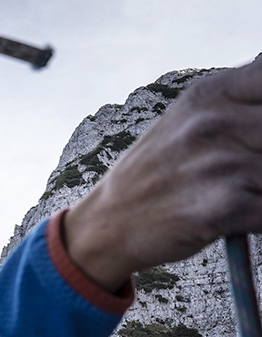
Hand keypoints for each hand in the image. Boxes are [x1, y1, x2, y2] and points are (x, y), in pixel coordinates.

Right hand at [65, 57, 261, 291]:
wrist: (107, 224)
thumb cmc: (155, 175)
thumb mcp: (187, 120)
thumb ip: (237, 103)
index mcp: (209, 94)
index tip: (256, 131)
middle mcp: (213, 122)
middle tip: (246, 168)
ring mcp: (219, 163)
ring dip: (261, 187)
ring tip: (237, 191)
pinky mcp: (226, 206)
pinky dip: (260, 216)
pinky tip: (238, 215)